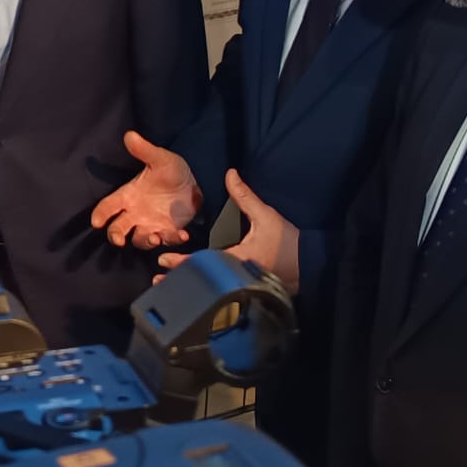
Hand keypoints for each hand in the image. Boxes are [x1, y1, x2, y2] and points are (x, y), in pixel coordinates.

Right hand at [90, 131, 201, 248]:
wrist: (194, 182)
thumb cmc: (171, 170)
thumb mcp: (160, 159)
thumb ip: (144, 150)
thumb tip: (130, 134)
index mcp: (129, 196)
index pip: (108, 206)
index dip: (100, 214)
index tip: (96, 222)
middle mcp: (135, 213)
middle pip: (117, 229)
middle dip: (115, 236)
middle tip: (119, 240)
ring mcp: (151, 225)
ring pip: (140, 240)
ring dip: (145, 241)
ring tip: (155, 238)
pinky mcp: (168, 232)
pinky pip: (167, 240)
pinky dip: (173, 239)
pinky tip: (183, 233)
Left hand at [156, 169, 299, 292]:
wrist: (310, 265)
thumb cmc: (287, 241)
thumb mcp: (265, 215)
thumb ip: (244, 197)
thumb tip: (229, 173)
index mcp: (237, 260)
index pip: (203, 262)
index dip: (182, 262)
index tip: (163, 260)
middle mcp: (235, 278)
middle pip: (201, 281)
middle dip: (179, 280)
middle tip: (156, 280)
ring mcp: (240, 287)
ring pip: (208, 289)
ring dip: (189, 287)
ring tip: (167, 287)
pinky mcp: (245, 291)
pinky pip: (219, 293)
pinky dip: (204, 291)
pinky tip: (193, 290)